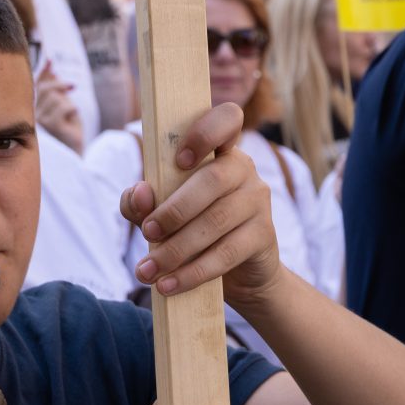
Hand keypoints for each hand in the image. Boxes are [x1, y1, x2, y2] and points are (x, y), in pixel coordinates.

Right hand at [35, 63, 83, 152]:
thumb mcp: (63, 107)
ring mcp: (40, 122)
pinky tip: (71, 123)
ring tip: (70, 119)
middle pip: (46, 89)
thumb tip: (51, 69)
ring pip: (57, 97)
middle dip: (60, 85)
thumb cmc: (69, 132)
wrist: (74, 156)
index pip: (36, 87)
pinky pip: (65, 107)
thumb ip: (56, 90)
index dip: (43, 72)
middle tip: (72, 86)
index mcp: (34, 111)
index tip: (50, 60)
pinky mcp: (52, 127)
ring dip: (69, 104)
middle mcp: (32, 117)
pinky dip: (73, 111)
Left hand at [119, 104, 280, 309]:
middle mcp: (243, 168)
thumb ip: (141, 202)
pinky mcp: (264, 235)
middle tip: (147, 232)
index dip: (205, 131)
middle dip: (175, 209)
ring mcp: (258, 200)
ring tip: (147, 270)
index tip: (180, 160)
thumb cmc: (191, 230)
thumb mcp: (161, 213)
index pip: (227, 118)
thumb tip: (140, 194)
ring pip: (216, 221)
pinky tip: (168, 285)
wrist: (238, 275)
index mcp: (219, 149)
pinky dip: (193, 272)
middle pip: (213, 179)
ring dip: (177, 249)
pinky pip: (226, 252)